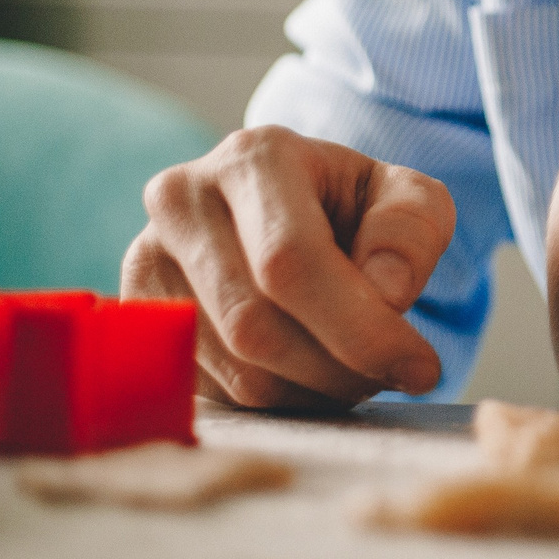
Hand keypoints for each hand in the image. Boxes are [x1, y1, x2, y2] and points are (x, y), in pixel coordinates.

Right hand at [121, 127, 455, 408]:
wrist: (286, 216)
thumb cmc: (355, 210)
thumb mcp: (408, 200)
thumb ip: (411, 231)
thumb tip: (386, 290)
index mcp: (253, 158)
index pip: (292, 261)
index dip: (360, 328)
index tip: (421, 367)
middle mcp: (182, 201)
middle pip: (256, 324)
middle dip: (340, 368)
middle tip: (394, 377)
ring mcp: (146, 262)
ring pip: (236, 369)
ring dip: (314, 390)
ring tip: (357, 369)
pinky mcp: (138, 319)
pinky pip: (213, 391)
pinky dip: (278, 400)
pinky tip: (311, 375)